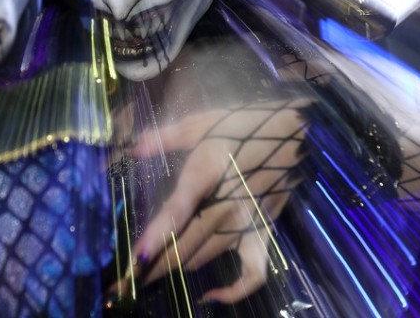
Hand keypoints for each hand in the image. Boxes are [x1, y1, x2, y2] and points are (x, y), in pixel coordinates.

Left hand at [119, 99, 309, 303]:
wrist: (296, 132)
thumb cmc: (246, 124)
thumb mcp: (205, 121)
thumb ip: (166, 137)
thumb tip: (132, 148)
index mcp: (206, 174)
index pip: (178, 212)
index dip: (155, 237)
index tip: (133, 260)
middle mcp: (225, 206)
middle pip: (183, 246)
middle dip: (149, 268)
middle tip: (122, 285)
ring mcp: (246, 224)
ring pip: (202, 258)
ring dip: (173, 272)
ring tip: (145, 283)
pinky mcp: (263, 234)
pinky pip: (252, 274)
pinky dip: (233, 292)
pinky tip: (210, 297)